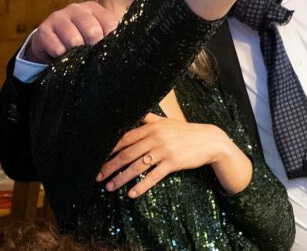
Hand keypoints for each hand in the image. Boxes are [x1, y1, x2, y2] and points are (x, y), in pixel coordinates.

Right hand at [25, 2, 117, 62]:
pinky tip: (61, 55)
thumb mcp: (96, 33)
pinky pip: (57, 48)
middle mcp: (77, 9)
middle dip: (94, 47)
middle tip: (91, 55)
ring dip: (76, 52)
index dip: (110, 40)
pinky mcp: (44, 29)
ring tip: (76, 54)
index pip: (110, 23)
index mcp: (94, 8)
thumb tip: (126, 46)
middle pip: (93, 30)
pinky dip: (61, 56)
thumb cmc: (80, 38)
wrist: (49, 42)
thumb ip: (109, 35)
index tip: (108, 50)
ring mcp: (59, 17)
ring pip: (74, 39)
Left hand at [97, 114, 246, 197]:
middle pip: (128, 153)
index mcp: (152, 127)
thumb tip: (134, 113)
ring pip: (137, 166)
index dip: (110, 149)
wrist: (209, 140)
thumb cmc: (186, 132)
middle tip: (98, 177)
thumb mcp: (168, 122)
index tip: (97, 158)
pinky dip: (141, 186)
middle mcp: (156, 137)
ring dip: (121, 178)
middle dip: (110, 166)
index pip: (125, 138)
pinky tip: (131, 194)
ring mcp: (164, 150)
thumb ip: (149, 118)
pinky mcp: (173, 163)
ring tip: (109, 188)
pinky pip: (153, 176)